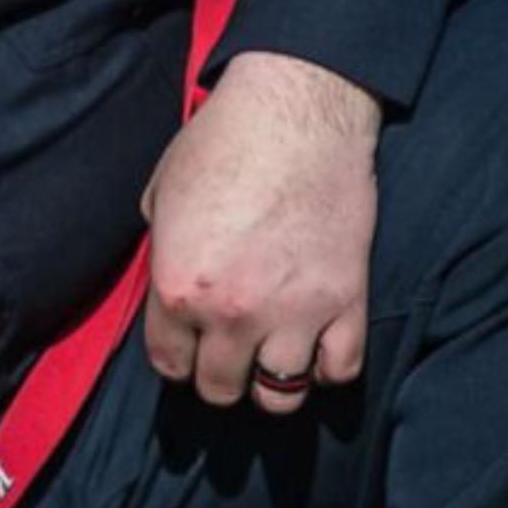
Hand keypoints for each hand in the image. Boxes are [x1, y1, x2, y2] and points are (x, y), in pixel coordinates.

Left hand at [140, 50, 378, 413]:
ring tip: (270, 357)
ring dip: (271, 380)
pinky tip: (316, 346)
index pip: (169, 364)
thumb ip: (162, 253)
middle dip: (219, 374)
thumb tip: (167, 285)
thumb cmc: (221, 142)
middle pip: (220, 389)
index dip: (177, 357)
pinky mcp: (347, 301)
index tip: (187, 348)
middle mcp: (233, 313)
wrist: (296, 111)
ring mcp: (294, 313)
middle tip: (227, 351)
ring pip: (279, 396)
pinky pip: (340, 370)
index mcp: (179, 288)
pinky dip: (328, 366)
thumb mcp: (161, 195)